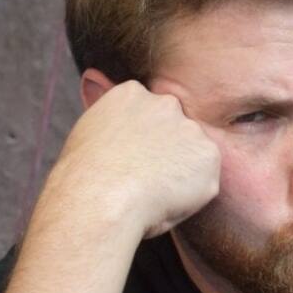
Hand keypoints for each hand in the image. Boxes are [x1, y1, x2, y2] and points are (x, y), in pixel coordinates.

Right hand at [40, 81, 219, 242]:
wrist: (101, 198)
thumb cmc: (84, 177)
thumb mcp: (88, 132)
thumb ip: (108, 117)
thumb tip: (98, 90)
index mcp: (131, 94)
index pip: (147, 114)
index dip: (140, 144)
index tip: (128, 162)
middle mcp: (165, 104)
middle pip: (173, 130)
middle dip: (164, 154)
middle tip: (142, 181)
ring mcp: (190, 129)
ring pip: (191, 156)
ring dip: (179, 174)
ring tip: (151, 194)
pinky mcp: (208, 156)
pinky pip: (204, 182)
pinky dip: (191, 196)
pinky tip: (166, 202)